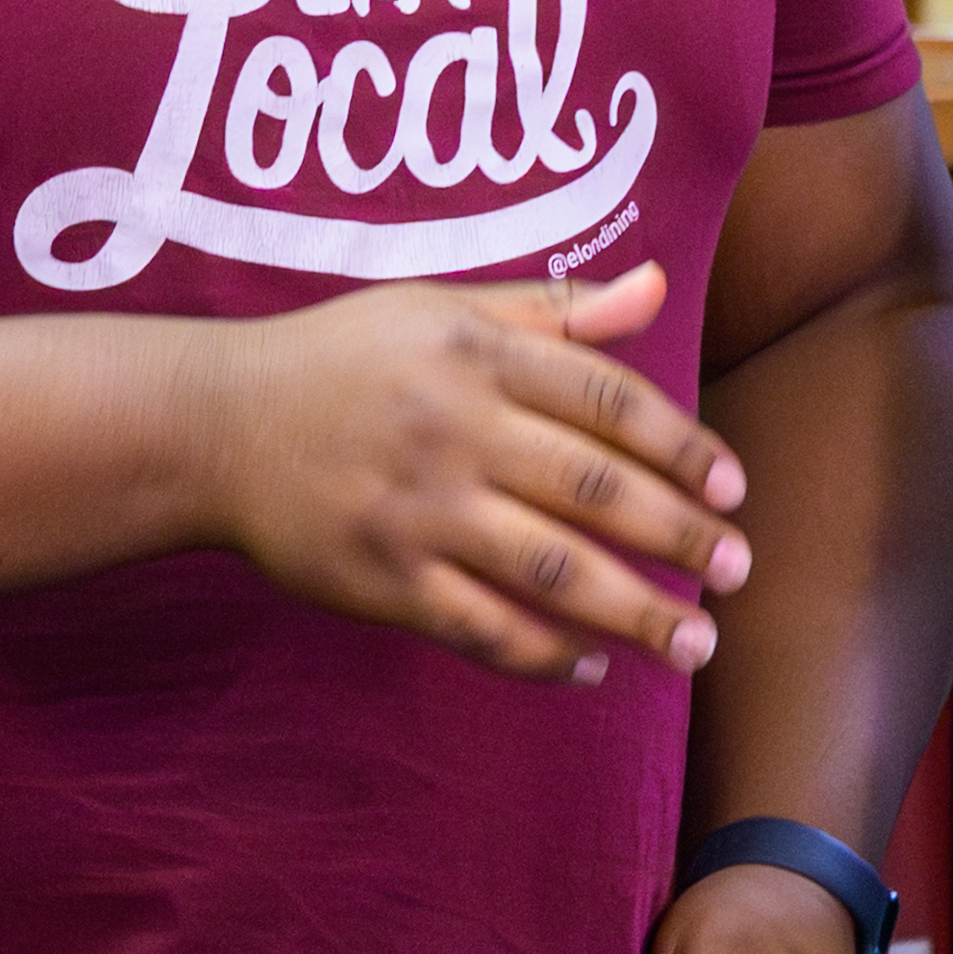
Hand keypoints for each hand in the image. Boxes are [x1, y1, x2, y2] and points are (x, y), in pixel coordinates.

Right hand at [178, 260, 746, 684]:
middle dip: (682, 537)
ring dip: (635, 612)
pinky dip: (543, 655)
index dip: (683, 447)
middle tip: (741, 572)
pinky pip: (481, 628)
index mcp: (475, 356)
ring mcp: (417, 512)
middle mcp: (453, 431)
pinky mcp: (381, 580)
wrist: (212, 425)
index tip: (734, 488)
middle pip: (596, 490)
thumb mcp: (441, 308)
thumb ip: (553, 309)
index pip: (608, 401)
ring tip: (695, 643)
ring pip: (550, 570)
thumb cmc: (339, 359)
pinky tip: (592, 666)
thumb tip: (655, 287)